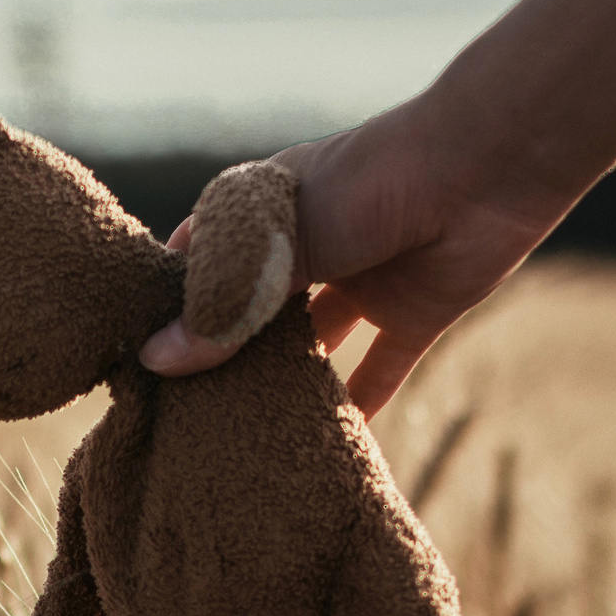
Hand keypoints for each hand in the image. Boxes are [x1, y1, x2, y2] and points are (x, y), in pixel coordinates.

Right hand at [140, 102, 562, 418]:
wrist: (484, 168)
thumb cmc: (368, 185)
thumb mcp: (281, 246)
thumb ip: (224, 309)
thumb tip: (155, 363)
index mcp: (261, 212)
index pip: (197, 264)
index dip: (166, 306)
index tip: (130, 358)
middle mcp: (304, 247)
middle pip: (249, 311)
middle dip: (219, 355)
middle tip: (175, 415)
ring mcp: (358, 280)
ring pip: (307, 345)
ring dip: (281, 383)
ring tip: (238, 437)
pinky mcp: (411, 312)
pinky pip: (378, 370)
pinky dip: (358, 406)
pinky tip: (329, 447)